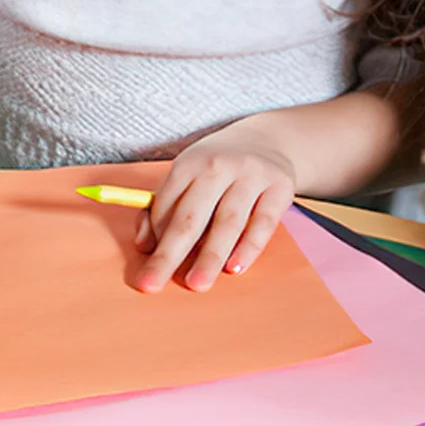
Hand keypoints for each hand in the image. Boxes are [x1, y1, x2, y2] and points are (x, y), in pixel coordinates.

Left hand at [133, 133, 297, 291]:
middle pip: (191, 217)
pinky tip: (235, 269)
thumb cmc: (215, 171)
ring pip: (228, 222)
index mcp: (189, 163)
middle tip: (151, 284)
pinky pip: (263, 222)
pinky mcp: (280, 187)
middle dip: (169, 254)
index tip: (144, 265)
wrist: (269, 141)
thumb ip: (161, 209)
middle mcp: (220, 166)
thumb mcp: (186, 177)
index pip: (166, 204)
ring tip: (196, 284)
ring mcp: (252, 175)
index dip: (155, 236)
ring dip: (210, 256)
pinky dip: (249, 246)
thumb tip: (143, 245)